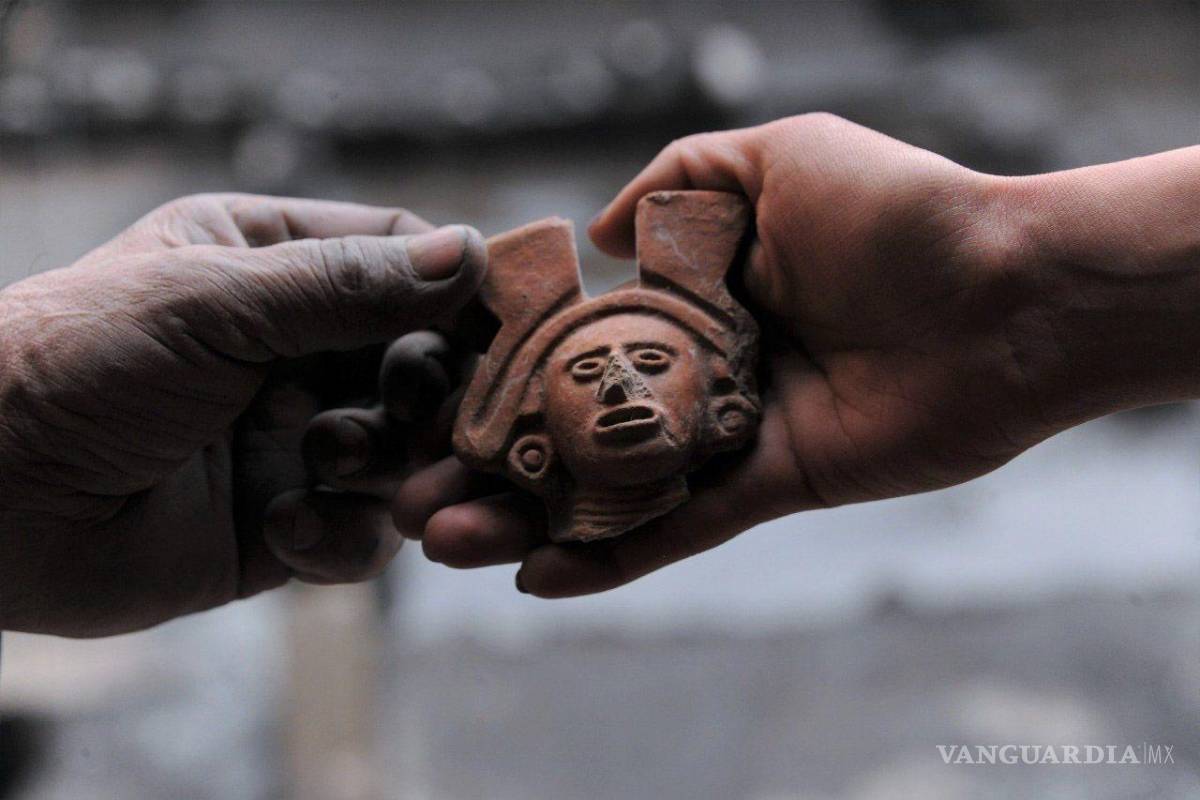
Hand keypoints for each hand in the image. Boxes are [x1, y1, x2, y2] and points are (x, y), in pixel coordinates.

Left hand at [0, 194, 485, 634]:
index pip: (403, 259)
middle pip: (424, 363)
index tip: (507, 323)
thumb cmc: (74, 367)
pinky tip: (279, 526)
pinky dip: (337, 536)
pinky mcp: (283, 524)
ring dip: (383, 467)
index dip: (461, 289)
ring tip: (328, 466)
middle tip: (421, 415)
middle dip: (429, 396)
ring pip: (405, 456)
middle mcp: (294, 350)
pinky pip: (361, 537)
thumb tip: (471, 255)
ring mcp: (292, 438)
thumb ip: (345, 284)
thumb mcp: (211, 301)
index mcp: (272, 265)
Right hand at [393, 114, 1199, 596]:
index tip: (424, 398)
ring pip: (610, 484)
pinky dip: (611, 554)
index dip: (496, 372)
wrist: (1009, 292)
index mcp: (690, 295)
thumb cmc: (897, 211)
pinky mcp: (769, 485)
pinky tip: (539, 576)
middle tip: (412, 495)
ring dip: (527, 519)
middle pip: (572, 422)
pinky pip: (679, 527)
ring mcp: (728, 432)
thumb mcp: (773, 159)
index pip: (569, 338)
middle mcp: (697, 367)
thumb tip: (600, 233)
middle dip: (489, 461)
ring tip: (446, 542)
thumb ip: (678, 182)